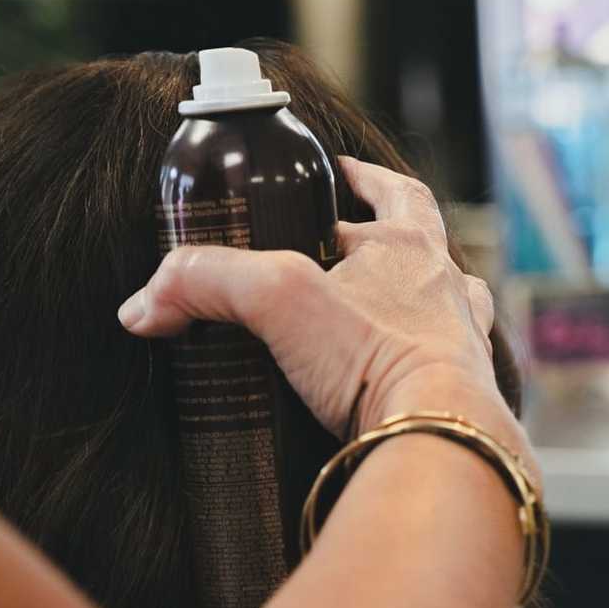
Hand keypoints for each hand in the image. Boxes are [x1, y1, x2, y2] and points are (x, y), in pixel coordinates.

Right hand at [117, 157, 529, 463]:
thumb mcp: (278, 299)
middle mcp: (449, 290)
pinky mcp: (464, 399)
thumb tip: (144, 303)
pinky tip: (392, 383)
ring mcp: (463, 346)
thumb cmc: (376, 356)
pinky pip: (446, 374)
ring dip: (413, 307)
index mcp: (413, 248)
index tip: (340, 170)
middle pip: (422, 250)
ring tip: (369, 319)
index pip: (397, 192)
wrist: (438, 437)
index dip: (365, 178)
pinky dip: (419, 371)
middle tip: (335, 257)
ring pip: (446, 309)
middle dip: (380, 249)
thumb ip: (207, 282)